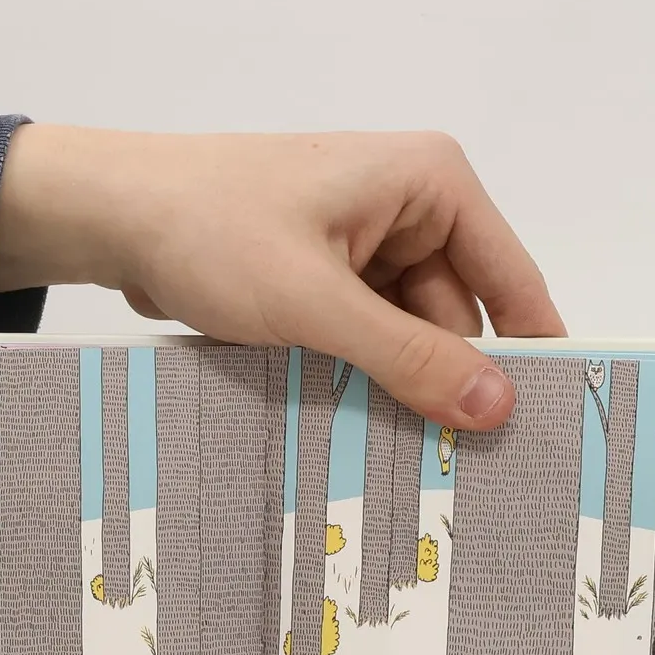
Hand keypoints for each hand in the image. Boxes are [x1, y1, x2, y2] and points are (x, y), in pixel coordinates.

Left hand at [0, 126, 565, 429]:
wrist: (109, 214)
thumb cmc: (210, 231)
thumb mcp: (316, 303)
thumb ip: (407, 357)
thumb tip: (496, 407)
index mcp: (431, 183)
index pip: (511, 281)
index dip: (529, 355)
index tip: (545, 432)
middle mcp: (408, 205)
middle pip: (456, 318)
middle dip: (444, 384)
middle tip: (454, 472)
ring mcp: (362, 241)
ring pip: (403, 336)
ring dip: (390, 385)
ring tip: (393, 457)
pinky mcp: (320, 274)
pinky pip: (359, 336)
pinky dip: (352, 374)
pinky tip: (347, 426)